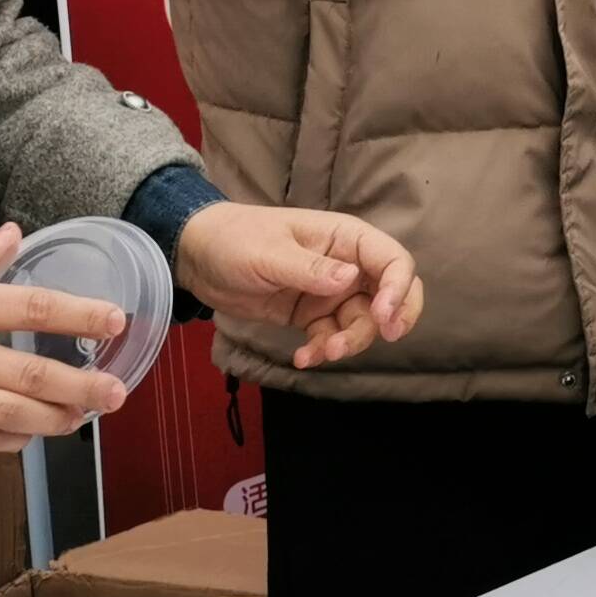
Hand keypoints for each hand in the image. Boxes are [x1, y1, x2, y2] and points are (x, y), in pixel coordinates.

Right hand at [0, 226, 130, 456]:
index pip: (28, 307)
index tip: (116, 320)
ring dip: (53, 419)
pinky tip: (34, 433)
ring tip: (83, 417)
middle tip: (116, 392)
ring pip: (7, 414)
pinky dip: (14, 439)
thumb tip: (15, 232)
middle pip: (26, 373)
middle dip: (79, 385)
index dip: (78, 313)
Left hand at [174, 203, 423, 372]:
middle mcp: (347, 265)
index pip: (392, 259)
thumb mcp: (269, 253)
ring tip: (322, 353)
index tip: (384, 317)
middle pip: (391, 292)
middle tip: (386, 337)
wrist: (197, 258)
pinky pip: (330, 336)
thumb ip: (309, 268)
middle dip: (394, 316)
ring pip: (362, 321)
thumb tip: (349, 279)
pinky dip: (322, 351)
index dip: (398, 287)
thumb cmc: (235, 240)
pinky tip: (302, 359)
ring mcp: (330, 293)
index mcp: (345, 238)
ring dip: (351, 341)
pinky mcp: (310, 315)